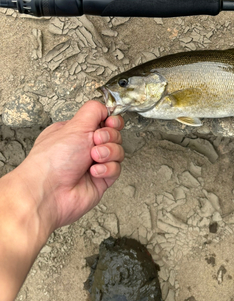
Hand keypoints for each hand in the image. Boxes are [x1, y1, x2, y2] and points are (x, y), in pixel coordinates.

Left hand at [14, 100, 124, 235]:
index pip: (102, 120)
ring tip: (94, 157)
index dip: (110, 121)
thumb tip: (106, 107)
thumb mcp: (74, 125)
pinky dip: (107, 169)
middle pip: (113, 135)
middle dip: (108, 137)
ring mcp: (93, 164)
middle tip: (96, 141)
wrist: (48, 193)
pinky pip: (116, 169)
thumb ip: (93, 111)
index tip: (108, 122)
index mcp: (76, 132)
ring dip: (108, 153)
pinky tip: (93, 172)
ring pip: (117, 152)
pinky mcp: (101, 180)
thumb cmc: (53, 160)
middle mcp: (84, 147)